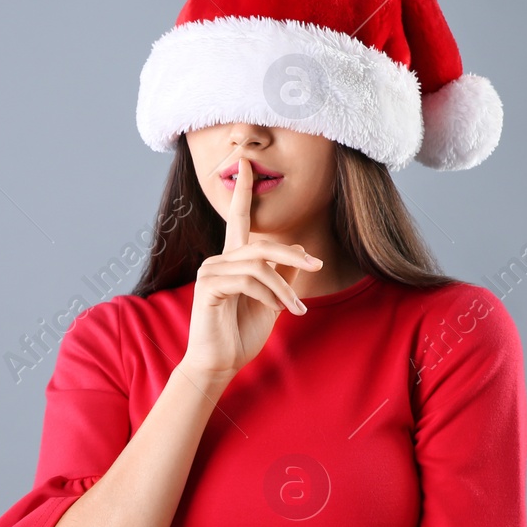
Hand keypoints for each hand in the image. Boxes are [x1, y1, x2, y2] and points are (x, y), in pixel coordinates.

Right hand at [180, 154, 321, 382]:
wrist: (220, 363)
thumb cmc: (241, 332)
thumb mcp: (272, 300)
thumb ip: (282, 274)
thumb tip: (300, 253)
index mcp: (233, 259)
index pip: (238, 218)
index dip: (242, 190)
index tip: (246, 163)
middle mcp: (219, 259)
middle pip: (262, 242)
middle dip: (293, 253)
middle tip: (317, 267)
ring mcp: (211, 270)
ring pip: (259, 263)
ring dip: (284, 287)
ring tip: (294, 309)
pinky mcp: (208, 285)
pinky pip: (248, 278)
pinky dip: (268, 294)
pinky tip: (275, 311)